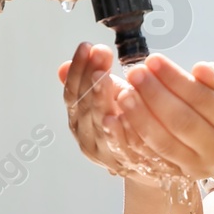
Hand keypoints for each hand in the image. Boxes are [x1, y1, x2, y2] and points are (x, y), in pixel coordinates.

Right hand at [59, 43, 184, 187]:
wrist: (150, 166)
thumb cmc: (128, 125)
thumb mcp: (109, 99)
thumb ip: (90, 82)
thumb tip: (63, 67)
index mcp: (80, 120)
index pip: (73, 92)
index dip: (79, 69)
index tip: (88, 47)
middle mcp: (87, 137)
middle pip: (84, 106)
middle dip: (90, 78)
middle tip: (100, 55)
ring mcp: (106, 153)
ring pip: (99, 124)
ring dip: (101, 100)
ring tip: (106, 78)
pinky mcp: (128, 164)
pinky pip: (121, 146)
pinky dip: (118, 132)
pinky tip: (120, 115)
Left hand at [108, 53, 213, 184]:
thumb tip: (200, 69)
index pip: (200, 97)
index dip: (174, 79)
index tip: (153, 60)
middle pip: (181, 121)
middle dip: (154, 95)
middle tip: (135, 73)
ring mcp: (199, 165)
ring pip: (164, 143)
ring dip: (139, 117)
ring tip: (123, 93)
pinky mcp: (181, 174)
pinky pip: (153, 157)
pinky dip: (134, 138)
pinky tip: (118, 119)